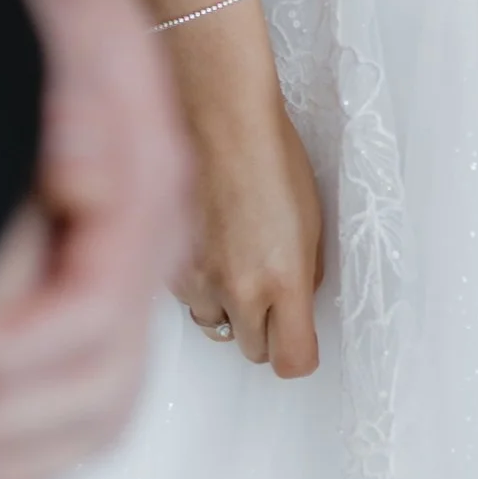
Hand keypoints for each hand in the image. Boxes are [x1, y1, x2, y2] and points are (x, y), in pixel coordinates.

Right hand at [179, 91, 323, 377]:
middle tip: (269, 293)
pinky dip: (199, 284)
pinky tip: (209, 245)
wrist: (215, 118)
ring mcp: (198, 282)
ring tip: (234, 263)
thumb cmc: (269, 154)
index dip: (300, 353)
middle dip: (265, 330)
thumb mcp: (310, 219)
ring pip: (215, 326)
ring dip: (227, 308)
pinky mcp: (166, 268)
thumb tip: (297, 301)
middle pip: (254, 351)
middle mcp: (238, 290)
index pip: (294, 361)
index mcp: (283, 279)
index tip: (302, 338)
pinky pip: (187, 298)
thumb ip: (302, 273)